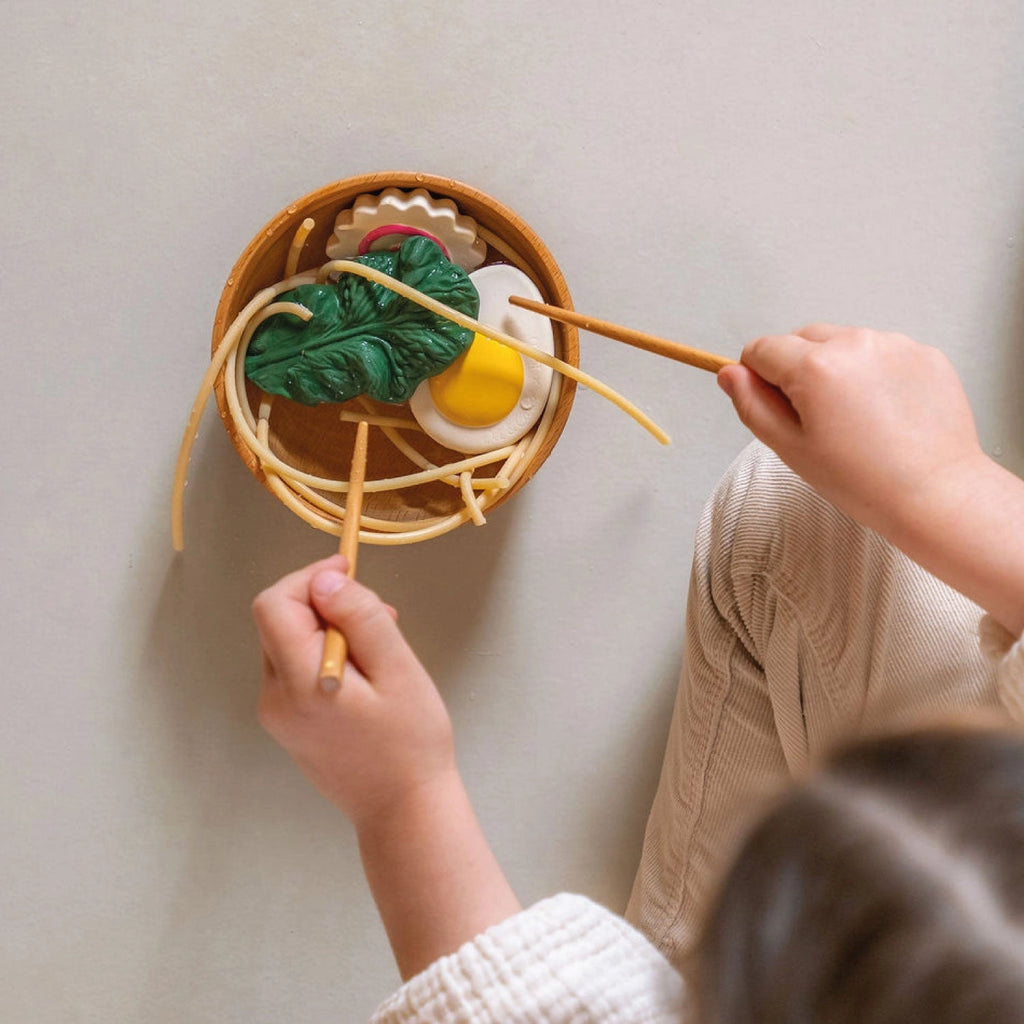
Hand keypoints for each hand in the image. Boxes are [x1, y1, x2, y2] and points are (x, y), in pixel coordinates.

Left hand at [252, 555, 455, 827]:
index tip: (350, 572)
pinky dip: (325, 653)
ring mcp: (277, 714)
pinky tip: (365, 672)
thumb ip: (360, 618)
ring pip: (288, 642)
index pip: (274, 604)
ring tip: (379, 647)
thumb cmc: (411, 743)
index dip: (309, 578)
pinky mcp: (287, 724)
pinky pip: (296, 668)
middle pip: (279, 620)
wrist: (404, 812)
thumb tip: (326, 578)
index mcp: (299, 683)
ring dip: (327, 627)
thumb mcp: (397, 670)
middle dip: (324, 602)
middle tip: (379, 616)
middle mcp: (275, 698)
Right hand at [717, 324, 986, 537]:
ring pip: (843, 343)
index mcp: (815, 366)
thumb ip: (752, 404)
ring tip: (855, 418)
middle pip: (802, 338)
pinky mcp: (925, 353)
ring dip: (836, 368)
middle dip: (797, 368)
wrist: (935, 494)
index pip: (761, 348)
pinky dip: (874, 374)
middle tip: (815, 418)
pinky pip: (881, 353)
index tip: (776, 407)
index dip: (758, 378)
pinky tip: (884, 413)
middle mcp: (854, 343)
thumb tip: (730, 373)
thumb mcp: (790, 448)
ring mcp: (894, 344)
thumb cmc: (862, 481)